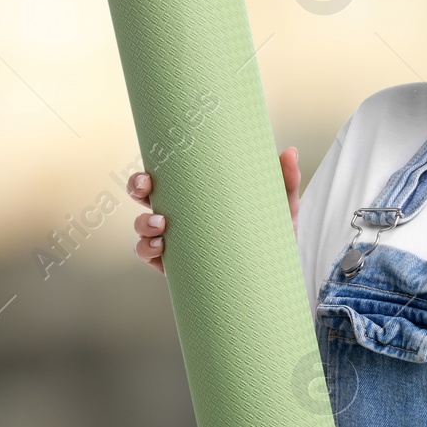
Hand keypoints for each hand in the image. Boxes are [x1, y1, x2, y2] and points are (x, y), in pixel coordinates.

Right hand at [127, 146, 301, 274]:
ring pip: (142, 228)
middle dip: (137, 188)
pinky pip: (149, 256)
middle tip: (147, 189)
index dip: (151, 168)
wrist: (277, 276)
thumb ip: (285, 181)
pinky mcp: (177, 266)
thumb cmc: (274, 235)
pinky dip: (147, 251)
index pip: (168, 176)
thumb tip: (290, 151)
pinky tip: (160, 249)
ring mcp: (176, 241)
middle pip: (144, 196)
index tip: (151, 167)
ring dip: (142, 224)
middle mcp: (181, 215)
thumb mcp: (281, 207)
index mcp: (199, 195)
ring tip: (160, 224)